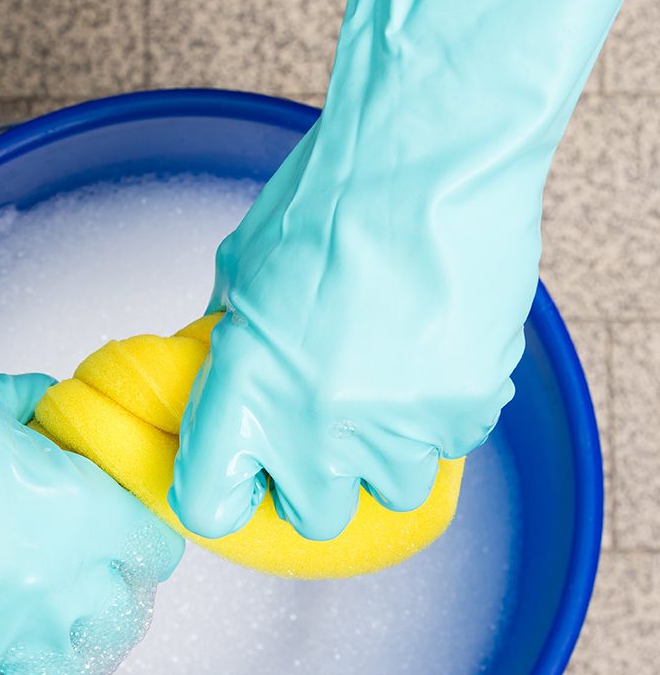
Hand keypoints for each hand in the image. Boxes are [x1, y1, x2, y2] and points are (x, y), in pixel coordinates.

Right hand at [0, 130, 181, 674]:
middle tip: (65, 582)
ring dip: (51, 652)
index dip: (133, 545)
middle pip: (121, 621)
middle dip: (99, 599)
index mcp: (84, 513)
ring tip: (25, 628)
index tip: (112, 544)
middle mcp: (59, 584)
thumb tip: (58, 416)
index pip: (155, 553)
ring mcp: (4, 638)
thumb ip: (42, 418)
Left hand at [170, 0, 659, 541]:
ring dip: (387, 450)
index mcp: (243, 393)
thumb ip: (230, 344)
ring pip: (394, 488)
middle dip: (317, 483)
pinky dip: (441, 410)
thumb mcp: (242, 275)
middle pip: (315, 519)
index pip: (209, 504)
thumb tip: (225, 378)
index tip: (234, 477)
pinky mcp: (464, 410)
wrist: (430, 155)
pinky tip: (431, 349)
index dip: (220, 494)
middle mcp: (314, 429)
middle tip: (322, 429)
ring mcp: (395, 428)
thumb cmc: (330, 199)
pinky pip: (451, 442)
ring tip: (387, 379)